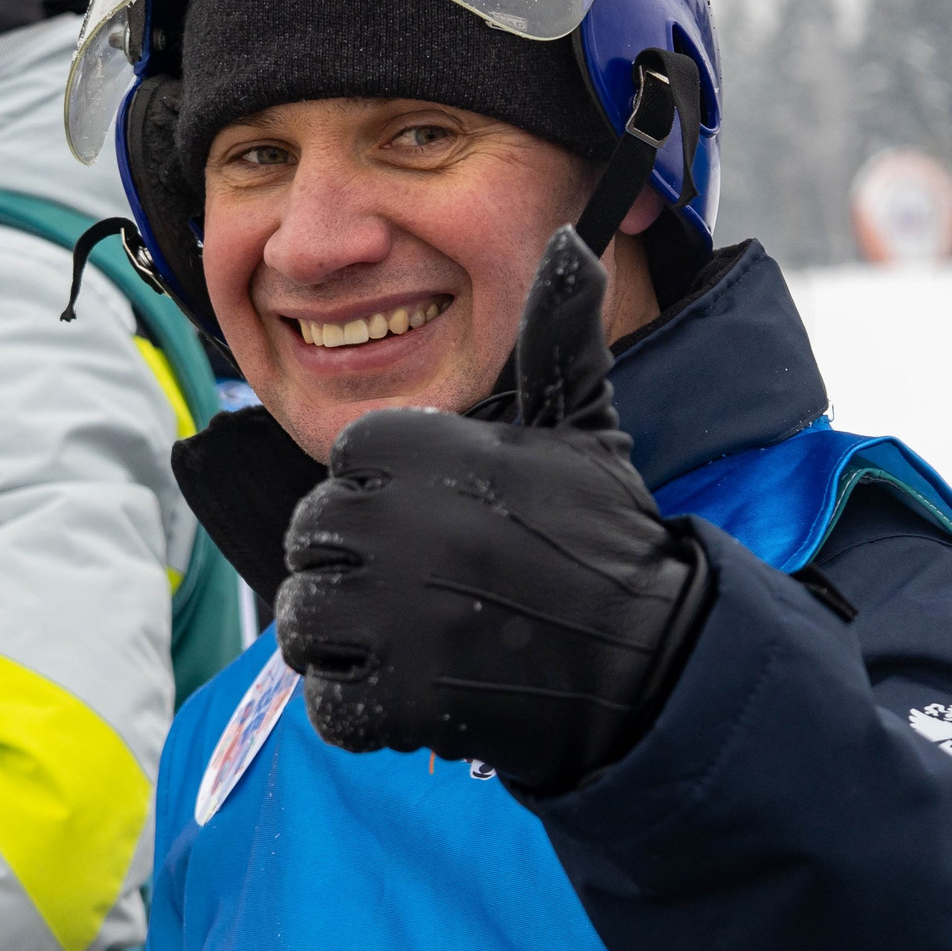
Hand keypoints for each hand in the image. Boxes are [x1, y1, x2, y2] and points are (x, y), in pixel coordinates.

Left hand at [277, 226, 710, 794]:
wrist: (647, 659)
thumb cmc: (603, 537)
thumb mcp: (580, 424)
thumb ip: (555, 333)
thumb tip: (571, 242)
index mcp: (419, 445)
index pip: (344, 465)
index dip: (385, 499)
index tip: (443, 522)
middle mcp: (393, 522)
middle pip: (311, 541)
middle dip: (357, 571)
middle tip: (429, 590)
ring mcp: (388, 612)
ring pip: (305, 621)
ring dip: (350, 642)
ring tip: (417, 641)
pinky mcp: (394, 695)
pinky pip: (327, 701)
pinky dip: (363, 708)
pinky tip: (418, 692)